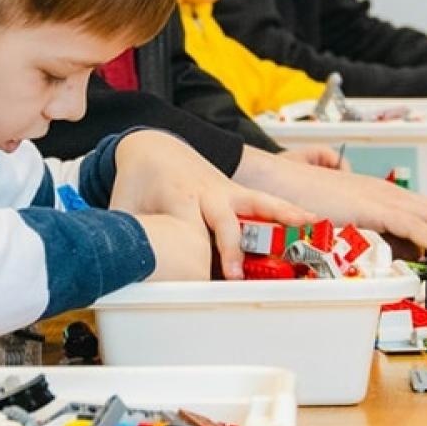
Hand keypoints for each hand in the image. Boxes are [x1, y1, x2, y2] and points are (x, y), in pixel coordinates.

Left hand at [111, 131, 312, 278]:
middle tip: (235, 273)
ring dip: (281, 216)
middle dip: (230, 246)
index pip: (194, 229)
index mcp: (179, 197)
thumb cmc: (137, 182)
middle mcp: (206, 192)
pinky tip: (310, 221)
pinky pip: (264, 200)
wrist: (151, 146)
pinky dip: (287, 210)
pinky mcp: (235, 191)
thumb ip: (123, 238)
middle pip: (225, 219)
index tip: (208, 279)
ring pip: (257, 203)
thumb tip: (115, 268)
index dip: (201, 254)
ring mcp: (225, 190)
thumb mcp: (124, 210)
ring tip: (308, 229)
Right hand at [234, 147, 426, 262]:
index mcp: (377, 193)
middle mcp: (384, 192)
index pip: (424, 207)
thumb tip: (374, 242)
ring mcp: (380, 198)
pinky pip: (415, 226)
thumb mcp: (334, 214)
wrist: (275, 182)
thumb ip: (356, 224)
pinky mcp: (373, 208)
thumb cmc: (296, 196)